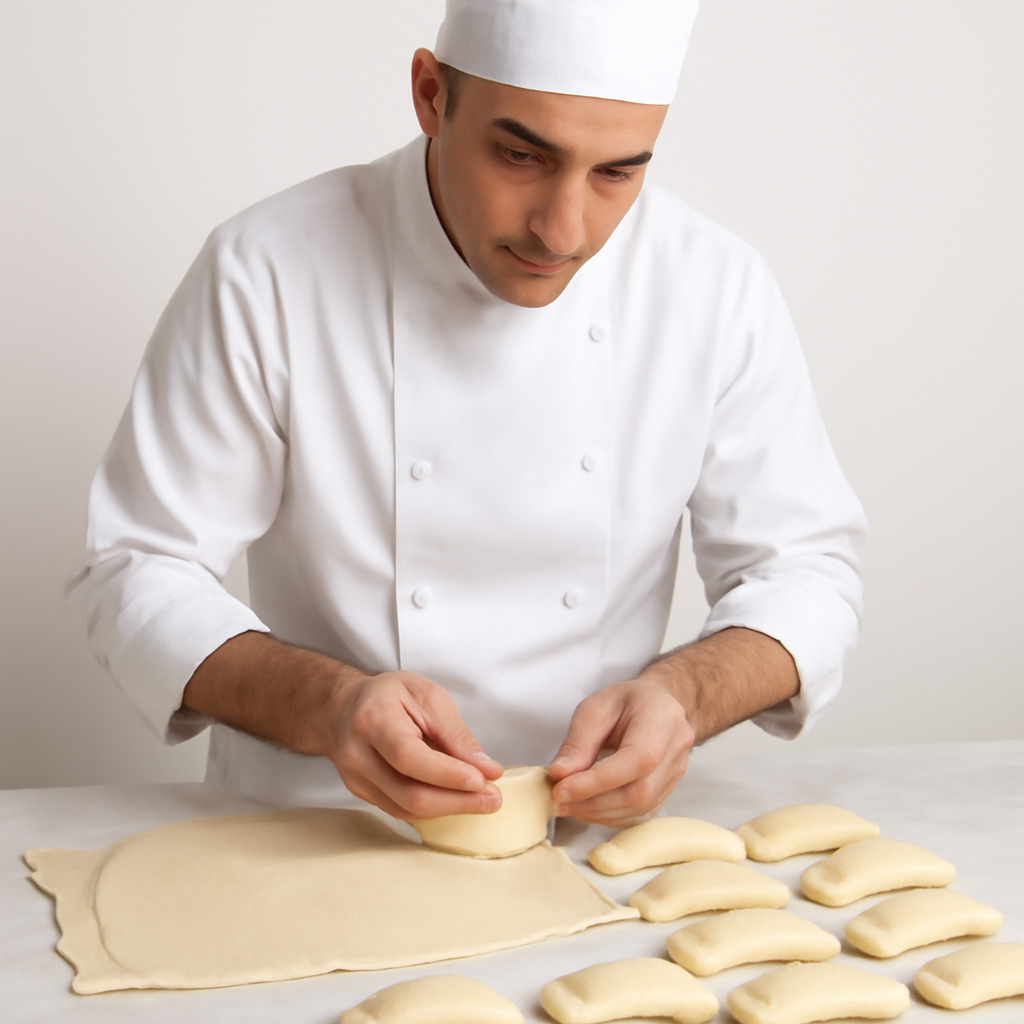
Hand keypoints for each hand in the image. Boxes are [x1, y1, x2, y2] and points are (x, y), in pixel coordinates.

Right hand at [330, 670, 503, 820]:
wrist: (344, 708)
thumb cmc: (390, 696)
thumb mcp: (428, 696)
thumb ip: (456, 734)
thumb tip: (487, 770)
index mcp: (373, 719)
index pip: (409, 757)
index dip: (446, 774)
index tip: (482, 780)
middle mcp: (357, 754)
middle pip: (409, 793)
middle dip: (457, 800)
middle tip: (494, 798)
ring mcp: (355, 779)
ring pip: (406, 808)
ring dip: (450, 809)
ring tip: (483, 801)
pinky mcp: (362, 794)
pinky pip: (401, 811)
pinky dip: (434, 809)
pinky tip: (456, 800)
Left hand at [547, 671, 694, 825]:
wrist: (657, 704)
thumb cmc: (626, 701)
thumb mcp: (595, 708)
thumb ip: (578, 742)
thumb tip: (560, 775)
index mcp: (661, 718)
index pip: (636, 760)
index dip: (597, 781)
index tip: (561, 790)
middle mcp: (676, 748)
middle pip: (639, 791)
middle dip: (593, 802)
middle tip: (559, 801)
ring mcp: (676, 772)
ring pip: (640, 807)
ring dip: (598, 812)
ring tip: (569, 804)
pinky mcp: (669, 790)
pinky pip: (641, 812)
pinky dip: (611, 815)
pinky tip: (589, 807)